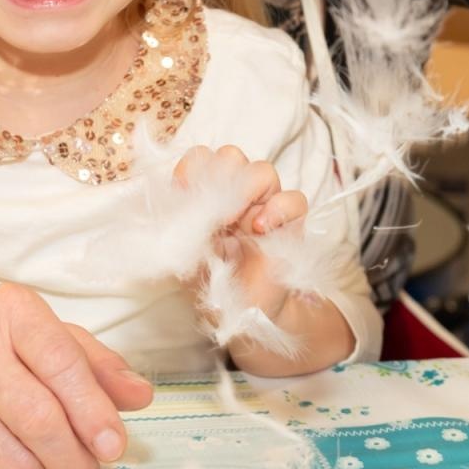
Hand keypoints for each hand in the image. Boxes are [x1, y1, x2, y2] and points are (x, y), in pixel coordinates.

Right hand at [0, 283, 153, 468]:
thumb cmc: (10, 360)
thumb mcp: (59, 345)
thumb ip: (103, 368)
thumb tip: (140, 395)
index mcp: (11, 312)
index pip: (60, 360)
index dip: (92, 409)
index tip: (114, 446)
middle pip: (37, 418)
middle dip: (75, 459)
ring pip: (15, 462)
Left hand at [173, 145, 306, 317]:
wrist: (241, 313)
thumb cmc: (210, 282)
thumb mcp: (183, 251)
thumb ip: (177, 223)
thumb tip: (173, 201)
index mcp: (208, 195)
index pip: (201, 158)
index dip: (191, 171)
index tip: (182, 194)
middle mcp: (237, 194)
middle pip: (230, 156)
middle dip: (218, 178)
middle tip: (211, 213)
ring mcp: (265, 206)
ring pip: (262, 171)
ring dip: (244, 192)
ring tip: (233, 223)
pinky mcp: (291, 225)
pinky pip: (294, 199)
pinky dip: (277, 208)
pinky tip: (260, 228)